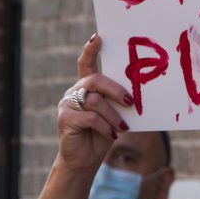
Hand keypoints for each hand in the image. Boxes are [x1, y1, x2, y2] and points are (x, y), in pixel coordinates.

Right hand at [57, 34, 133, 173]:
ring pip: (94, 101)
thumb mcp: (113, 115)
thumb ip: (116, 102)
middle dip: (116, 90)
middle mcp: (75, 92)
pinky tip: (111, 135)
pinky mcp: (64, 118)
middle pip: (95, 81)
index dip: (91, 50)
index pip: (87, 64)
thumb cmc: (102, 135)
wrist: (85, 160)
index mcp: (86, 88)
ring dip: (112, 115)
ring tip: (121, 127)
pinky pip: (90, 117)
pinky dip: (104, 127)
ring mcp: (67, 104)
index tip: (98, 37)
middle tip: (130, 102)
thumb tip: (135, 95)